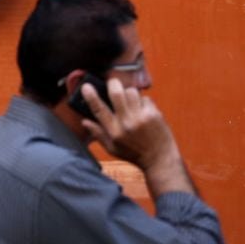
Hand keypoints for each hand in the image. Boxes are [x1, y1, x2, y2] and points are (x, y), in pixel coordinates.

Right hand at [81, 78, 193, 196]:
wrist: (159, 159)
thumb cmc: (134, 154)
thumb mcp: (112, 149)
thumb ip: (98, 134)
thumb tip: (85, 121)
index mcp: (114, 132)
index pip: (99, 110)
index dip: (91, 97)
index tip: (86, 87)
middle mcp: (127, 123)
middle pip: (117, 93)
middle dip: (113, 84)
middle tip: (113, 84)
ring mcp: (142, 117)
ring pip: (132, 91)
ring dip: (129, 93)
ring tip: (130, 101)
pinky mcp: (154, 114)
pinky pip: (145, 98)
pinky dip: (143, 101)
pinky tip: (143, 110)